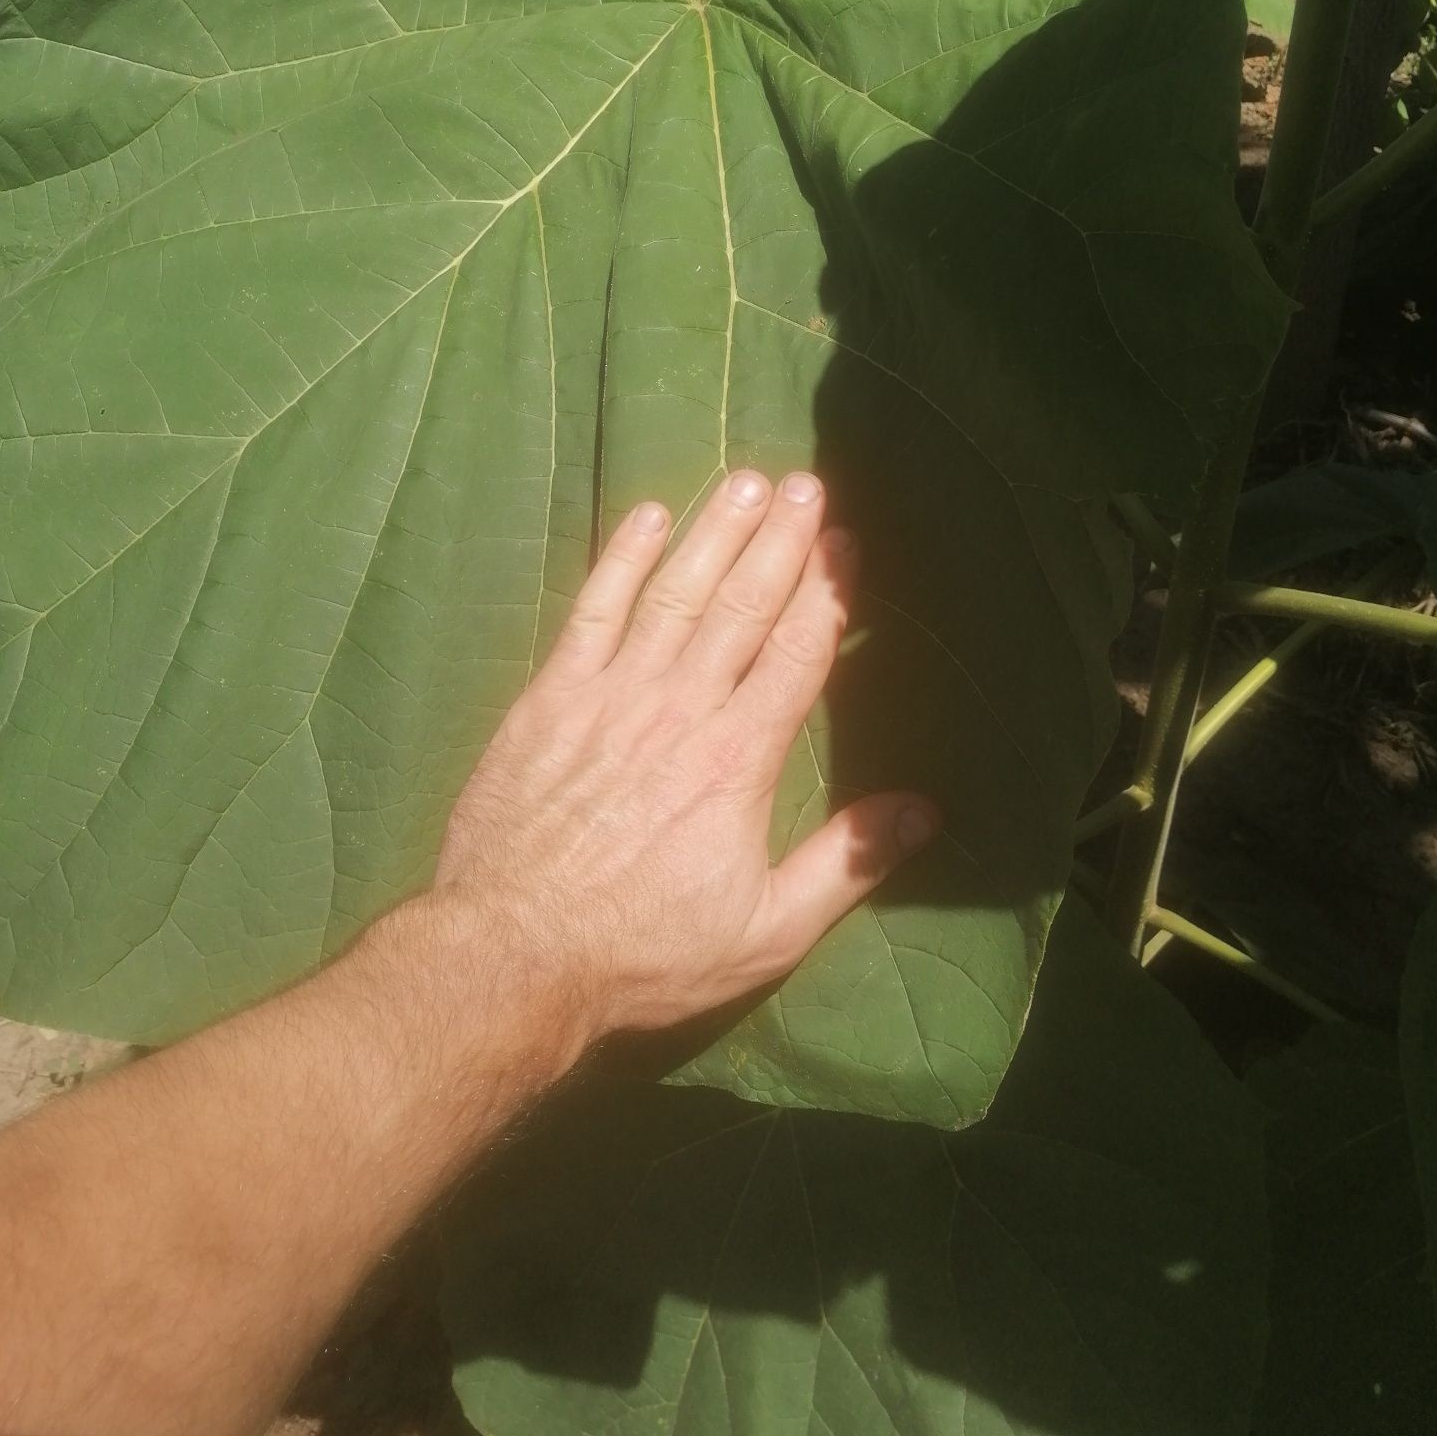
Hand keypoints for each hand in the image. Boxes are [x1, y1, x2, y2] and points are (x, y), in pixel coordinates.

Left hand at [432, 470, 938, 1050]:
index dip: (826, 592)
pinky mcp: (550, 697)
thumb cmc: (646, 952)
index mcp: (739, 758)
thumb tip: (922, 813)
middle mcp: (680, 707)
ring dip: (713, 533)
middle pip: (742, 605)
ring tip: (747, 482)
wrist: (514, 954)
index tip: (848, 541)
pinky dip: (622, 560)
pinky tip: (648, 517)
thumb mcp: (765, 931)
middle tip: (808, 483)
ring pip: (674, 594)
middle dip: (780, 541)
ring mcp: (610, 694)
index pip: (796, 652)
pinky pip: (592, 609)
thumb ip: (845, 866)